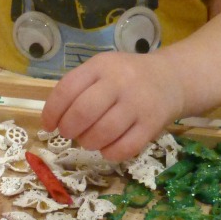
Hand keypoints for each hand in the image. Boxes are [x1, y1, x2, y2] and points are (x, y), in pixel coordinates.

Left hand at [41, 51, 184, 161]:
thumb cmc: (126, 78)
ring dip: (88, 142)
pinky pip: (124, 148)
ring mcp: (138, 103)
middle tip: (69, 133)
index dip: (51, 112)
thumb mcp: (101, 70)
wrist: (172, 79)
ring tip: (89, 139)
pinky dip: (109, 153)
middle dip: (69, 129)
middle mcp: (120, 82)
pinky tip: (107, 147)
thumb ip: (77, 89)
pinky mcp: (152, 124)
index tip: (48, 126)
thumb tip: (53, 120)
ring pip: (102, 133)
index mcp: (100, 66)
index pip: (66, 89)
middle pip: (83, 112)